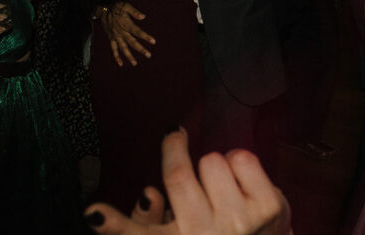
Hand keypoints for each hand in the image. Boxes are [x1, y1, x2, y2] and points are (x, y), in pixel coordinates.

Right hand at [84, 128, 291, 234]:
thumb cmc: (216, 234)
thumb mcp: (175, 233)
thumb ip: (143, 221)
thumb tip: (136, 198)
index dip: (112, 225)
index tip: (93, 212)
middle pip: (178, 174)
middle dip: (175, 148)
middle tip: (175, 138)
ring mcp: (242, 221)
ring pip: (212, 160)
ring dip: (213, 164)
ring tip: (220, 185)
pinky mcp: (270, 205)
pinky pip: (241, 157)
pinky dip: (238, 161)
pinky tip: (240, 181)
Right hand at [99, 2, 155, 67]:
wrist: (102, 10)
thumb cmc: (116, 8)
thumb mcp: (125, 6)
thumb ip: (134, 11)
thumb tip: (143, 17)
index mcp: (126, 24)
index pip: (137, 32)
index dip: (145, 37)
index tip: (153, 42)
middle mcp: (121, 32)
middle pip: (132, 42)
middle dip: (140, 49)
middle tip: (149, 55)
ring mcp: (115, 37)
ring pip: (123, 48)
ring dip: (129, 56)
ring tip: (135, 63)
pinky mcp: (111, 39)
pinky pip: (113, 49)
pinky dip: (116, 57)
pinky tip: (121, 64)